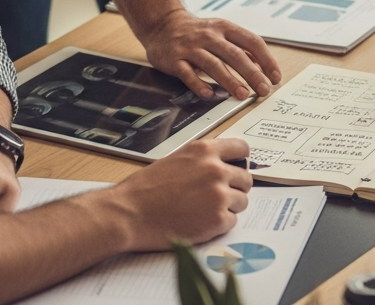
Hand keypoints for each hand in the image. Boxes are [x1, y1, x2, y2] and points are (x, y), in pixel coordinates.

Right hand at [114, 138, 252, 249]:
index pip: (242, 149)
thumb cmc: (145, 190)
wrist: (128, 214)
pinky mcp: (218, 219)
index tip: (237, 168)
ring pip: (242, 201)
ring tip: (203, 210)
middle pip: (246, 179)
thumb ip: (202, 160)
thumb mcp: (176, 160)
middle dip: (234, 188)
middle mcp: (216, 170)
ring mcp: (219, 195)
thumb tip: (224, 164)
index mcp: (205, 151)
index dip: (240, 161)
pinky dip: (219, 225)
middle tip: (216, 197)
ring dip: (228, 207)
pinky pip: (232, 221)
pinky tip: (199, 222)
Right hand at [141, 10, 281, 100]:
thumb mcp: (221, 34)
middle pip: (235, 55)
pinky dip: (199, 84)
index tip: (275, 77)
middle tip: (264, 90)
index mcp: (225, 28)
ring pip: (213, 65)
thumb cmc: (198, 33)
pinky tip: (209, 95)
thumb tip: (263, 69)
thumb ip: (240, 49)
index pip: (252, 42)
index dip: (266, 60)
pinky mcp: (174, 59)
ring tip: (242, 95)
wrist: (162, 25)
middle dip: (252, 74)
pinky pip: (188, 73)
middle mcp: (209, 36)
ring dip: (230, 81)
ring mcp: (191, 47)